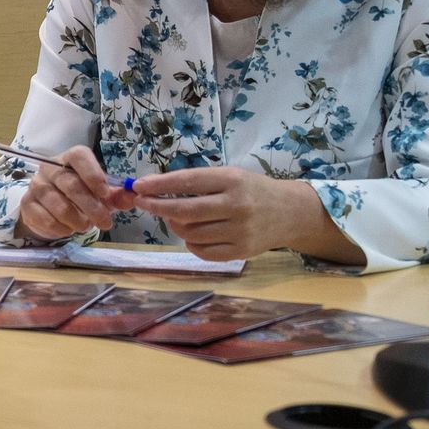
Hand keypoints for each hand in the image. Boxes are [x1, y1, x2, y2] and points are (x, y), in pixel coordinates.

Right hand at [16, 145, 135, 241]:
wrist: (48, 207)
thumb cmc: (78, 195)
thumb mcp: (100, 194)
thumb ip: (116, 195)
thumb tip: (132, 198)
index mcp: (70, 159)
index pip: (79, 157)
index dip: (93, 174)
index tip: (106, 193)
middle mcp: (50, 168)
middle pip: (71, 184)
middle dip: (92, 207)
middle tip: (105, 223)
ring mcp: (36, 186)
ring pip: (58, 205)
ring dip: (77, 220)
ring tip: (86, 227)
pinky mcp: (27, 204)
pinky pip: (45, 219)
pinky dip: (61, 229)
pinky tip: (68, 230)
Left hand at [131, 167, 362, 263]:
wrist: (290, 213)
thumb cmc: (251, 190)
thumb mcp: (229, 176)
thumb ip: (196, 182)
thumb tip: (151, 187)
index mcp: (233, 181)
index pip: (188, 182)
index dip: (160, 185)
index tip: (138, 186)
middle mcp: (237, 206)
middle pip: (185, 211)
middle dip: (157, 206)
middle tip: (142, 202)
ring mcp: (239, 231)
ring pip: (189, 232)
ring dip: (175, 224)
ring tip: (177, 217)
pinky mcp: (240, 252)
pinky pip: (201, 251)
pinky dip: (190, 242)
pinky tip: (195, 234)